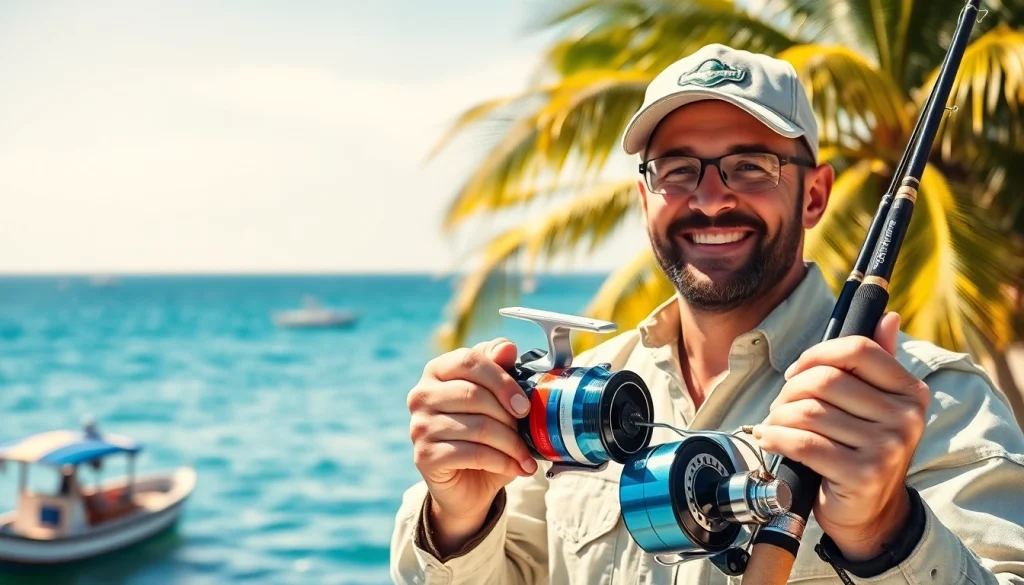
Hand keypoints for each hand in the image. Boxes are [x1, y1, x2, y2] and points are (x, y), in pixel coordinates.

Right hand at [406, 338, 536, 556]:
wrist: (468, 484)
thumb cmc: (485, 435)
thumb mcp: (498, 400)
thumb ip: (501, 370)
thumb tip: (507, 347)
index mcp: (438, 370)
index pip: (471, 361)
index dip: (503, 380)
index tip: (524, 405)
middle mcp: (422, 394)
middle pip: (475, 395)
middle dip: (509, 417)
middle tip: (529, 433)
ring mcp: (419, 426)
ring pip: (478, 427)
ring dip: (511, 444)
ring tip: (526, 454)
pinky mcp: (424, 456)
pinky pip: (473, 453)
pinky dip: (502, 462)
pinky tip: (517, 467)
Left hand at [752, 312, 929, 559]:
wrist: (870, 513)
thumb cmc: (862, 448)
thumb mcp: (876, 404)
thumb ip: (879, 361)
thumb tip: (888, 316)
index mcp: (910, 391)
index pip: (857, 349)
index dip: (816, 354)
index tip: (795, 372)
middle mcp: (906, 418)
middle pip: (825, 380)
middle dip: (790, 391)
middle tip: (781, 406)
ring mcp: (888, 448)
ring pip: (809, 412)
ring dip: (779, 417)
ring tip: (776, 425)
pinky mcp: (863, 475)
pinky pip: (804, 444)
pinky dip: (776, 438)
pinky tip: (768, 439)